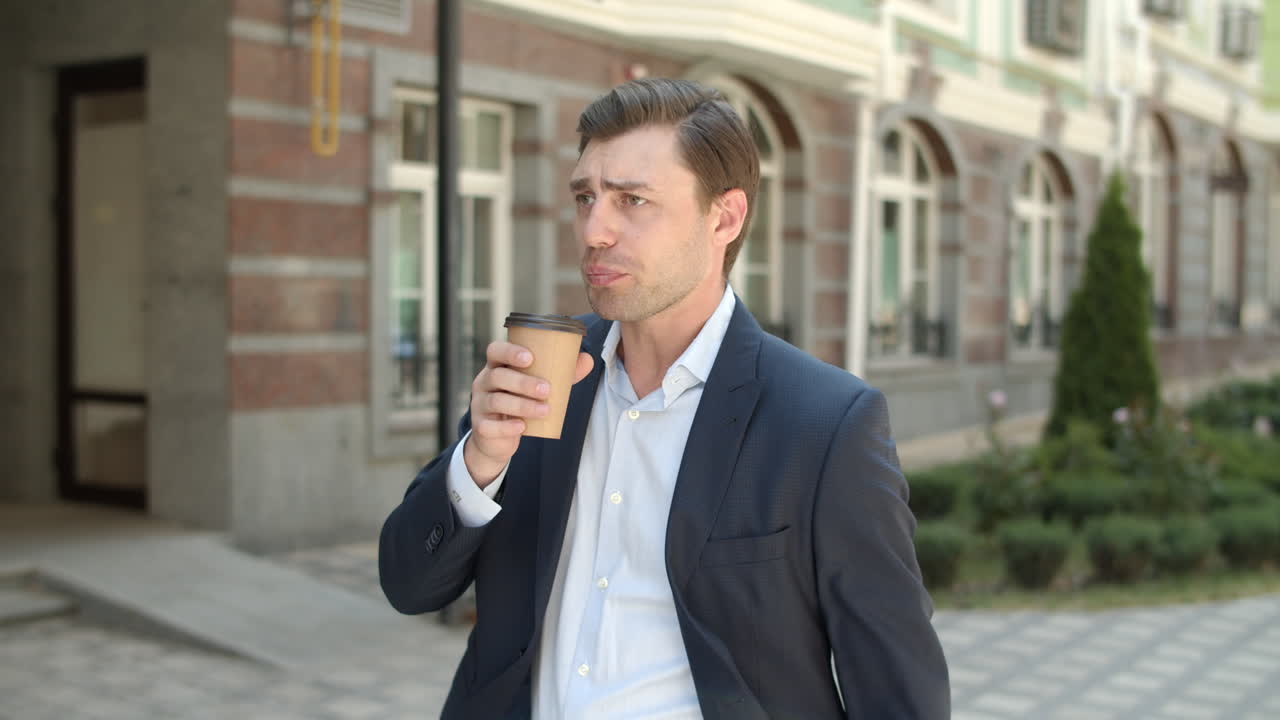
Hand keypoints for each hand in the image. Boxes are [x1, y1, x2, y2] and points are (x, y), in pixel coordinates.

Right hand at [463, 341, 593, 487]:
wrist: (498, 438)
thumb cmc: (520, 401)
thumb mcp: (537, 385)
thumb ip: (562, 372)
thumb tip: (587, 359)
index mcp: (497, 366)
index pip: (495, 351)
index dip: (509, 351)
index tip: (530, 357)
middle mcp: (484, 382)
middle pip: (498, 376)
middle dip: (523, 382)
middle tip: (546, 389)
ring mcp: (479, 404)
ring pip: (496, 401)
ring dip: (522, 405)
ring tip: (545, 410)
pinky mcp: (480, 426)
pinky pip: (489, 426)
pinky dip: (506, 427)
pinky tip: (521, 427)